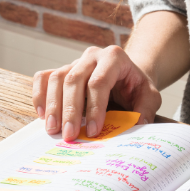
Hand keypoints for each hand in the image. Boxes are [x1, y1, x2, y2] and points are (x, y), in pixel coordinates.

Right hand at [32, 46, 161, 140]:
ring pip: (56, 78)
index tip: (93, 131)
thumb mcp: (150, 96)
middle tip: (69, 135)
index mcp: (114, 58)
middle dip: (70, 110)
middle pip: (74, 79)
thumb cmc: (136, 87)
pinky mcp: (62, 70)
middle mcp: (92, 56)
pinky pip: (43, 78)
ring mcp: (74, 62)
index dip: (94, 108)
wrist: (127, 76)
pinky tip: (42, 115)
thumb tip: (137, 125)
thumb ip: (146, 109)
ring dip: (52, 106)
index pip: (99, 82)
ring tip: (53, 130)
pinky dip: (39, 95)